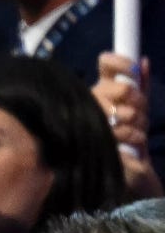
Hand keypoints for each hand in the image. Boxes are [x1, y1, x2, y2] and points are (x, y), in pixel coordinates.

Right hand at [92, 53, 161, 198]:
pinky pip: (118, 130)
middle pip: (118, 88)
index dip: (121, 63)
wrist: (132, 172)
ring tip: (137, 132)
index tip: (134, 71)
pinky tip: (133, 143)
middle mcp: (91, 102)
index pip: (106, 65)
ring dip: (137, 122)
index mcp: (102, 90)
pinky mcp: (92, 139)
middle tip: (140, 114)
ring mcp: (89, 121)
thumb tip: (144, 60)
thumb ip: (141, 85)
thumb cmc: (133, 138)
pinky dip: (133, 135)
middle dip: (137, 101)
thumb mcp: (141, 109)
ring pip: (121, 110)